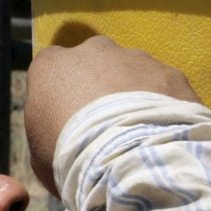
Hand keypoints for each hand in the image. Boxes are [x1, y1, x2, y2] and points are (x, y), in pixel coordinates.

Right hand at [25, 36, 199, 194]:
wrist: (127, 160)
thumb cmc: (70, 156)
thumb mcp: (40, 150)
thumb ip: (48, 127)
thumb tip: (59, 131)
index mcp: (52, 66)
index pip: (51, 70)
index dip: (60, 94)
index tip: (67, 118)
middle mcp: (92, 50)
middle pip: (93, 62)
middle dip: (99, 86)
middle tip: (105, 124)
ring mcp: (135, 57)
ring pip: (132, 71)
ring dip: (132, 94)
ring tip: (138, 131)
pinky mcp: (170, 73)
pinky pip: (163, 88)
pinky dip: (163, 105)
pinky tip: (162, 133)